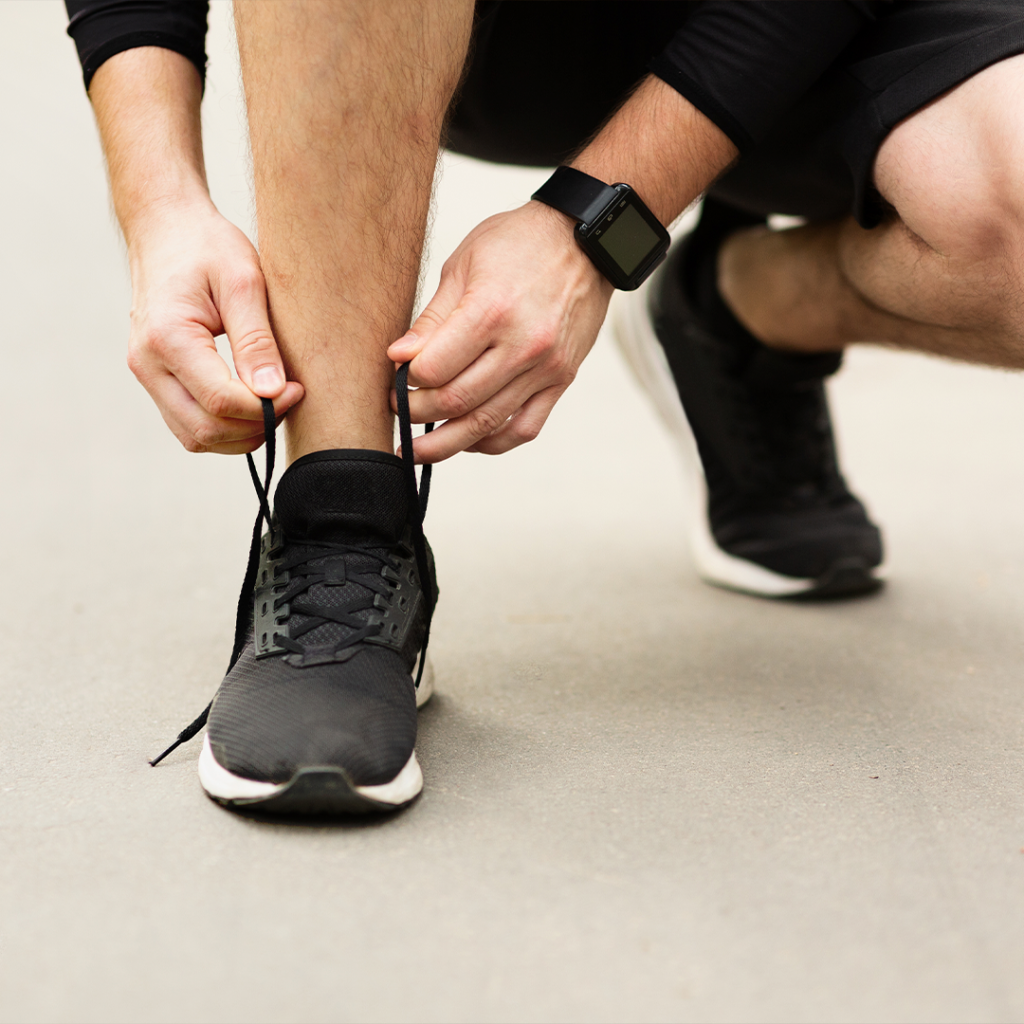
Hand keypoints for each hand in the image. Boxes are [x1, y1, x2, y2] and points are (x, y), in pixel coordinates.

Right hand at [125, 199, 302, 453]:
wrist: (165, 228)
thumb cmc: (206, 246)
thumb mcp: (243, 281)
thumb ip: (257, 339)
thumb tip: (272, 392)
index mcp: (167, 337)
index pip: (221, 401)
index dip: (266, 407)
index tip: (297, 388)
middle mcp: (147, 363)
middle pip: (205, 430)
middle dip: (255, 426)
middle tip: (289, 398)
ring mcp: (147, 374)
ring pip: (195, 437)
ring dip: (239, 434)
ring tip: (273, 403)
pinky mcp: (155, 379)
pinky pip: (188, 424)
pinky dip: (223, 427)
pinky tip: (251, 404)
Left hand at [387, 201, 612, 461]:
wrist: (587, 242)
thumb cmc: (520, 244)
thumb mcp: (465, 265)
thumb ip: (433, 318)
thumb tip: (399, 357)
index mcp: (493, 310)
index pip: (435, 368)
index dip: (406, 382)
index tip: (394, 381)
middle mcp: (523, 345)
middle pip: (457, 400)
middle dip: (417, 413)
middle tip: (398, 410)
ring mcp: (546, 368)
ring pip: (487, 424)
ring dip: (446, 443)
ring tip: (417, 451)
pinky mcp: (561, 381)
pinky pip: (524, 429)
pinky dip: (491, 442)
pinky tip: (467, 440)